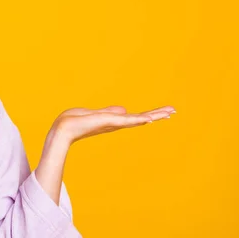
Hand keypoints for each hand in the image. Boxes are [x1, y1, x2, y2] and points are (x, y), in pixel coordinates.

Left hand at [49, 105, 175, 146]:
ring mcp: (114, 124)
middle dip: (157, 115)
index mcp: (114, 121)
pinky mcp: (108, 122)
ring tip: (169, 112)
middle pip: (141, 118)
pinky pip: (127, 120)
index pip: (135, 117)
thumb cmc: (76, 121)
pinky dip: (139, 119)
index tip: (164, 112)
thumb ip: (110, 112)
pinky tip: (150, 118)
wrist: (64, 128)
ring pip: (138, 119)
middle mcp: (116, 124)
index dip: (150, 115)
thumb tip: (123, 110)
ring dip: (153, 115)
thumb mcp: (96, 113)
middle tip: (173, 111)